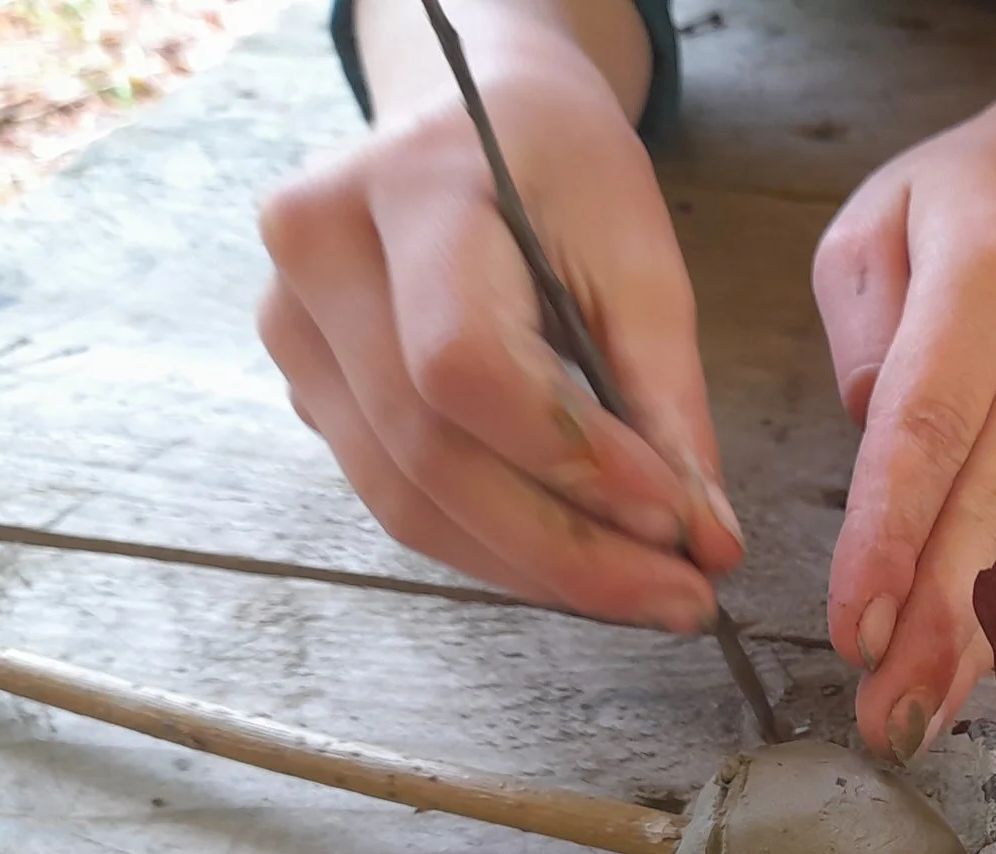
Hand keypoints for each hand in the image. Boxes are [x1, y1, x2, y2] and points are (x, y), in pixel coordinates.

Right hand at [256, 14, 739, 632]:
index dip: (575, 461)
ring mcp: (293, 328)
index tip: (682, 520)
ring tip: (648, 592)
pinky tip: (580, 561)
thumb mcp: (641, 248)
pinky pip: (401, 499)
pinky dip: (499, 547)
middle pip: (430, 454)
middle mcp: (317, 258)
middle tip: (684, 596)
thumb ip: (667, 392)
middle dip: (570, 549)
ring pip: (408, 500)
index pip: (463, 363)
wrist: (472, 115)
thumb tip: (702, 536)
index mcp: (403, 187)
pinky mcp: (309, 389)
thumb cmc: (561, 167)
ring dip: (537, 568)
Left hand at [813, 80, 995, 760]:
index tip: (853, 626)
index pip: (932, 420)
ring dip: (985, 644)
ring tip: (920, 723)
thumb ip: (861, 329)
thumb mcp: (874, 222)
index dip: (893, 533)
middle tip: (885, 715)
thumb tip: (873, 447)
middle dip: (940, 620)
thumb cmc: (962, 209)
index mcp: (995, 270)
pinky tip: (976, 685)